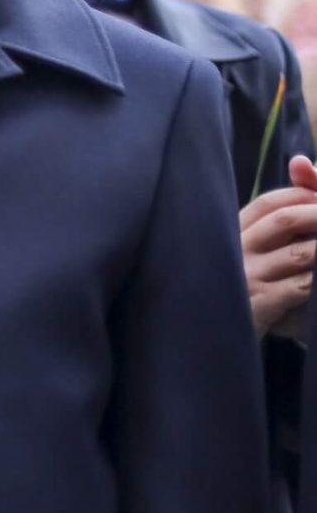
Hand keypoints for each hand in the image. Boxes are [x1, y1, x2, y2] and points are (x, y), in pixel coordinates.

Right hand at [240, 155, 316, 336]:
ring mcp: (247, 276)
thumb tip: (300, 175)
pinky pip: (303, 286)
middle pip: (284, 220)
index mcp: (231, 233)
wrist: (210, 337)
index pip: (267, 203)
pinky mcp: (261, 303)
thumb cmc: (238, 291)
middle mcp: (236, 250)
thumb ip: (270, 227)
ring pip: (300, 253)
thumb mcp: (245, 255)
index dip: (301, 196)